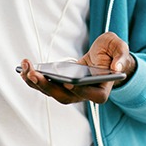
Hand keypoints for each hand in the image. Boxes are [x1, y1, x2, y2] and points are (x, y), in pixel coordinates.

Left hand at [19, 33, 136, 104]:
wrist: (104, 56)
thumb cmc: (113, 53)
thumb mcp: (120, 48)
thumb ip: (121, 56)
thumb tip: (117, 67)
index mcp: (102, 90)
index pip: (92, 95)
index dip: (81, 90)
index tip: (69, 82)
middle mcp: (84, 95)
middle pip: (65, 96)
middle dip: (48, 86)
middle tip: (33, 73)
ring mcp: (71, 92)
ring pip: (52, 92)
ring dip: (36, 82)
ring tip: (25, 67)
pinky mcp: (61, 85)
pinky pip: (45, 85)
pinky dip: (33, 79)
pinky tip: (24, 68)